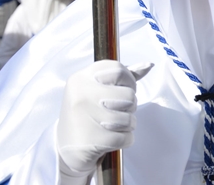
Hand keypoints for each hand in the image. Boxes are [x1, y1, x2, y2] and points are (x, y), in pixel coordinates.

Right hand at [57, 61, 152, 184]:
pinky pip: (126, 137)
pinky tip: (112, 139)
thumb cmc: (88, 113)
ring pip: (129, 118)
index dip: (128, 81)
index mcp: (81, 78)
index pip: (119, 70)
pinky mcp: (91, 140)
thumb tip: (148, 65)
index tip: (122, 89)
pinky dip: (125, 140)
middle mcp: (81, 95)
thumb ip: (123, 76)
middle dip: (130, 106)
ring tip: (114, 126)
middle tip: (116, 111)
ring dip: (128, 125)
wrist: (65, 148)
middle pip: (128, 95)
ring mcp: (84, 117)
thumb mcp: (98, 89)